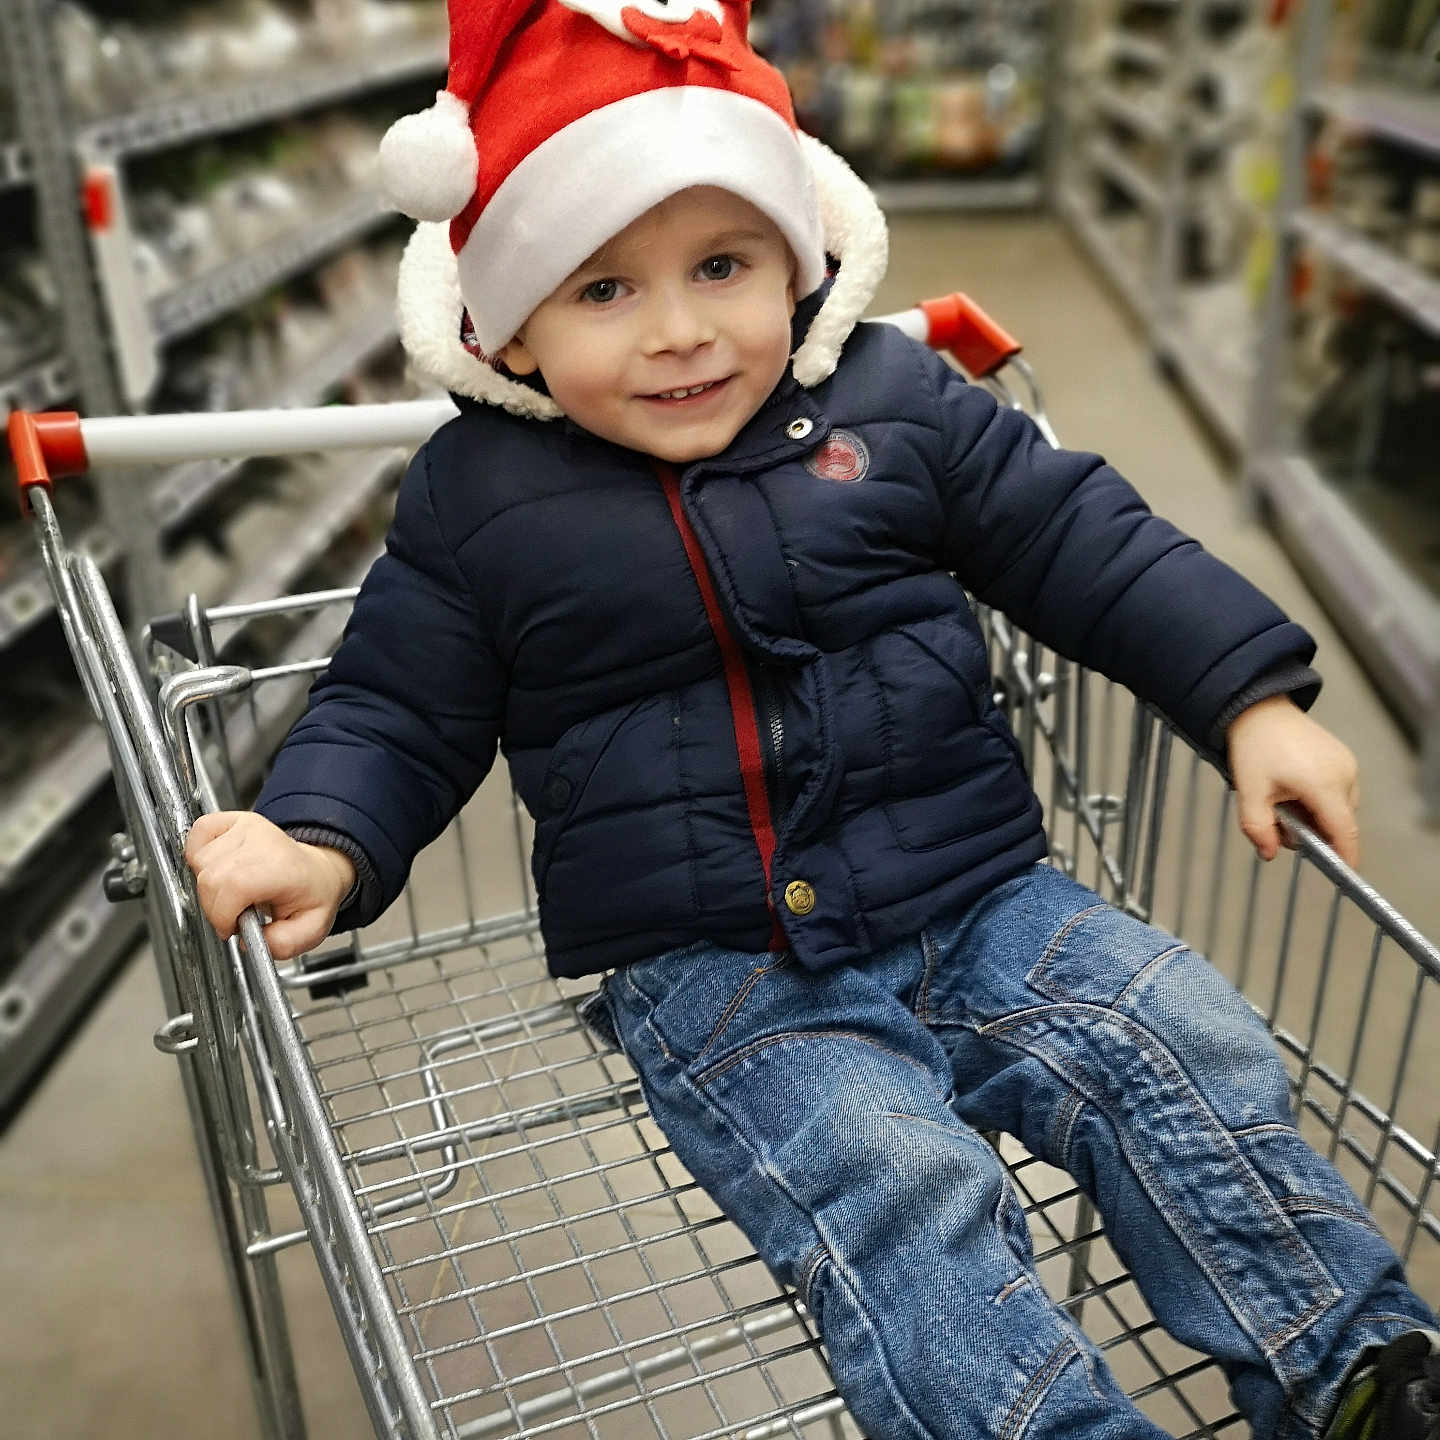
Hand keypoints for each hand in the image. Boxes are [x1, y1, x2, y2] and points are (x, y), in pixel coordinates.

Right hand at [184, 812, 355, 960]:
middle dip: (215, 908)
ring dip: (208, 886)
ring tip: (232, 892)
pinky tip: (219, 869)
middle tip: (234, 914)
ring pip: (200, 862)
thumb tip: (250, 943)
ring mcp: (247, 826)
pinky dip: (198, 856)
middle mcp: (263, 841)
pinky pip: (198, 834)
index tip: (232, 927)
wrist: (316, 871)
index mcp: (283, 867)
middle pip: (211, 879)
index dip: (223, 915)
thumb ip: (284, 944)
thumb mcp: (311, 929)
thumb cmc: (311, 896)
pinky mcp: (234, 819)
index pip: (233, 886)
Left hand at [1226, 696, 1359, 867]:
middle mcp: (1344, 775)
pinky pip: (1338, 791)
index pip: (1344, 830)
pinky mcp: (1344, 758)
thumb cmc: (1254, 747)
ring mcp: (1347, 765)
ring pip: (1338, 808)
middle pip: (1339, 822)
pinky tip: (1293, 787)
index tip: (1343, 873)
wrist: (1259, 708)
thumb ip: (1258, 828)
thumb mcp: (1249, 792)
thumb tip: (1270, 854)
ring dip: (1315, 814)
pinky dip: (1319, 799)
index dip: (1345, 855)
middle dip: (1314, 831)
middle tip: (1279, 818)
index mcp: (1323, 784)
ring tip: (1282, 798)